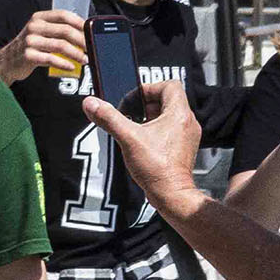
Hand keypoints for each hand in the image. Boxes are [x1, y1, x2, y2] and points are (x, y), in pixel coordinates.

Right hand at [0, 9, 85, 83]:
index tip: (91, 31)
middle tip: (91, 47)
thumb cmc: (28, 48)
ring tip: (85, 59)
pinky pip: (51, 59)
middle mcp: (34, 27)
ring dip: (76, 53)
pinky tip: (71, 67)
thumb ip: (57, 31)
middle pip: (65, 30)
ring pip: (60, 45)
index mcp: (39, 18)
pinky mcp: (29, 56)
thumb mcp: (40, 33)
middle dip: (82, 40)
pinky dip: (64, 63)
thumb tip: (84, 34)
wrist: (6, 62)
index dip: (80, 22)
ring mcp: (30, 41)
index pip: (64, 15)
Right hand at [83, 80, 203, 213]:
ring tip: (135, 129)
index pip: (169, 85)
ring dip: (150, 118)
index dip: (149, 88)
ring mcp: (187, 135)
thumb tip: (91, 103)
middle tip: (132, 115)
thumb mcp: (127, 138)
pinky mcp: (184, 147)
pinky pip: (171, 129)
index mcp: (179, 114)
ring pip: (169, 115)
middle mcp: (187, 122)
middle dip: (146, 104)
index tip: (134, 99)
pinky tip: (143, 142)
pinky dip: (156, 131)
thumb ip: (109, 118)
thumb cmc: (157, 168)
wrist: (171, 194)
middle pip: (168, 100)